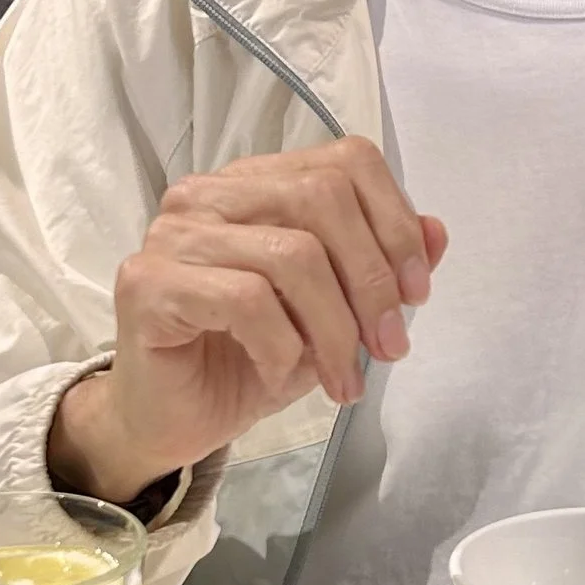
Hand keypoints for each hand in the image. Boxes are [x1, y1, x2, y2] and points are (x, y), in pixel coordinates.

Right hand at [48, 139, 446, 507]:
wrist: (173, 422)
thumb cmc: (248, 361)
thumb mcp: (334, 315)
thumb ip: (380, 267)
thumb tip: (437, 232)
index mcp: (257, 183)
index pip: (345, 161)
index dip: (395, 222)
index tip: (416, 295)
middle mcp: (210, 193)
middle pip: (321, 198)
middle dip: (372, 280)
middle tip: (388, 348)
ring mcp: (174, 233)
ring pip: (291, 254)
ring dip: (334, 329)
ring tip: (342, 379)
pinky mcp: (148, 283)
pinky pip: (244, 299)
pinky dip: (281, 346)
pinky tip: (279, 375)